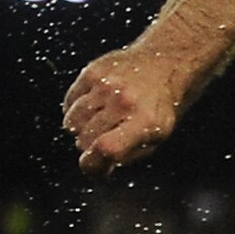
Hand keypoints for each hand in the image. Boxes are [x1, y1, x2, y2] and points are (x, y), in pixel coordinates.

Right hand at [64, 46, 187, 174]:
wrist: (165, 64)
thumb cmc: (159, 108)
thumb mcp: (155, 136)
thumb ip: (126, 155)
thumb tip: (97, 169)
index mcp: (146, 122)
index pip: (106, 148)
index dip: (92, 164)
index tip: (92, 166)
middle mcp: (125, 101)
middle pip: (85, 138)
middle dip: (89, 146)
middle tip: (103, 139)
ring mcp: (106, 84)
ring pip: (72, 122)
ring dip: (79, 129)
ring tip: (98, 123)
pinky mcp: (92, 71)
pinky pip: (69, 102)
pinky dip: (75, 110)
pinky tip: (93, 107)